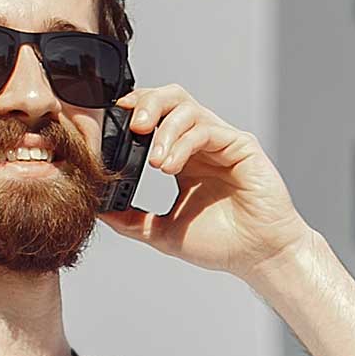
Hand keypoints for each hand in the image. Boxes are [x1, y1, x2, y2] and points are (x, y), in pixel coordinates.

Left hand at [97, 83, 314, 280]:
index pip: (154, 119)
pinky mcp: (240, 145)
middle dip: (146, 104)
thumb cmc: (220, 244)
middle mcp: (201, 144)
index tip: (109, 125)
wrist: (257, 256)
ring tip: (154, 162)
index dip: (131, 114)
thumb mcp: (162, 233)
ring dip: (164, 129)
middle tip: (132, 127)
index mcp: (182, 158)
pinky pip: (207, 129)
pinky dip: (183, 143)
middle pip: (170, 99)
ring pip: (187, 107)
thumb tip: (97, 211)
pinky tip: (169, 166)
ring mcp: (221, 141)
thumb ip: (131, 220)